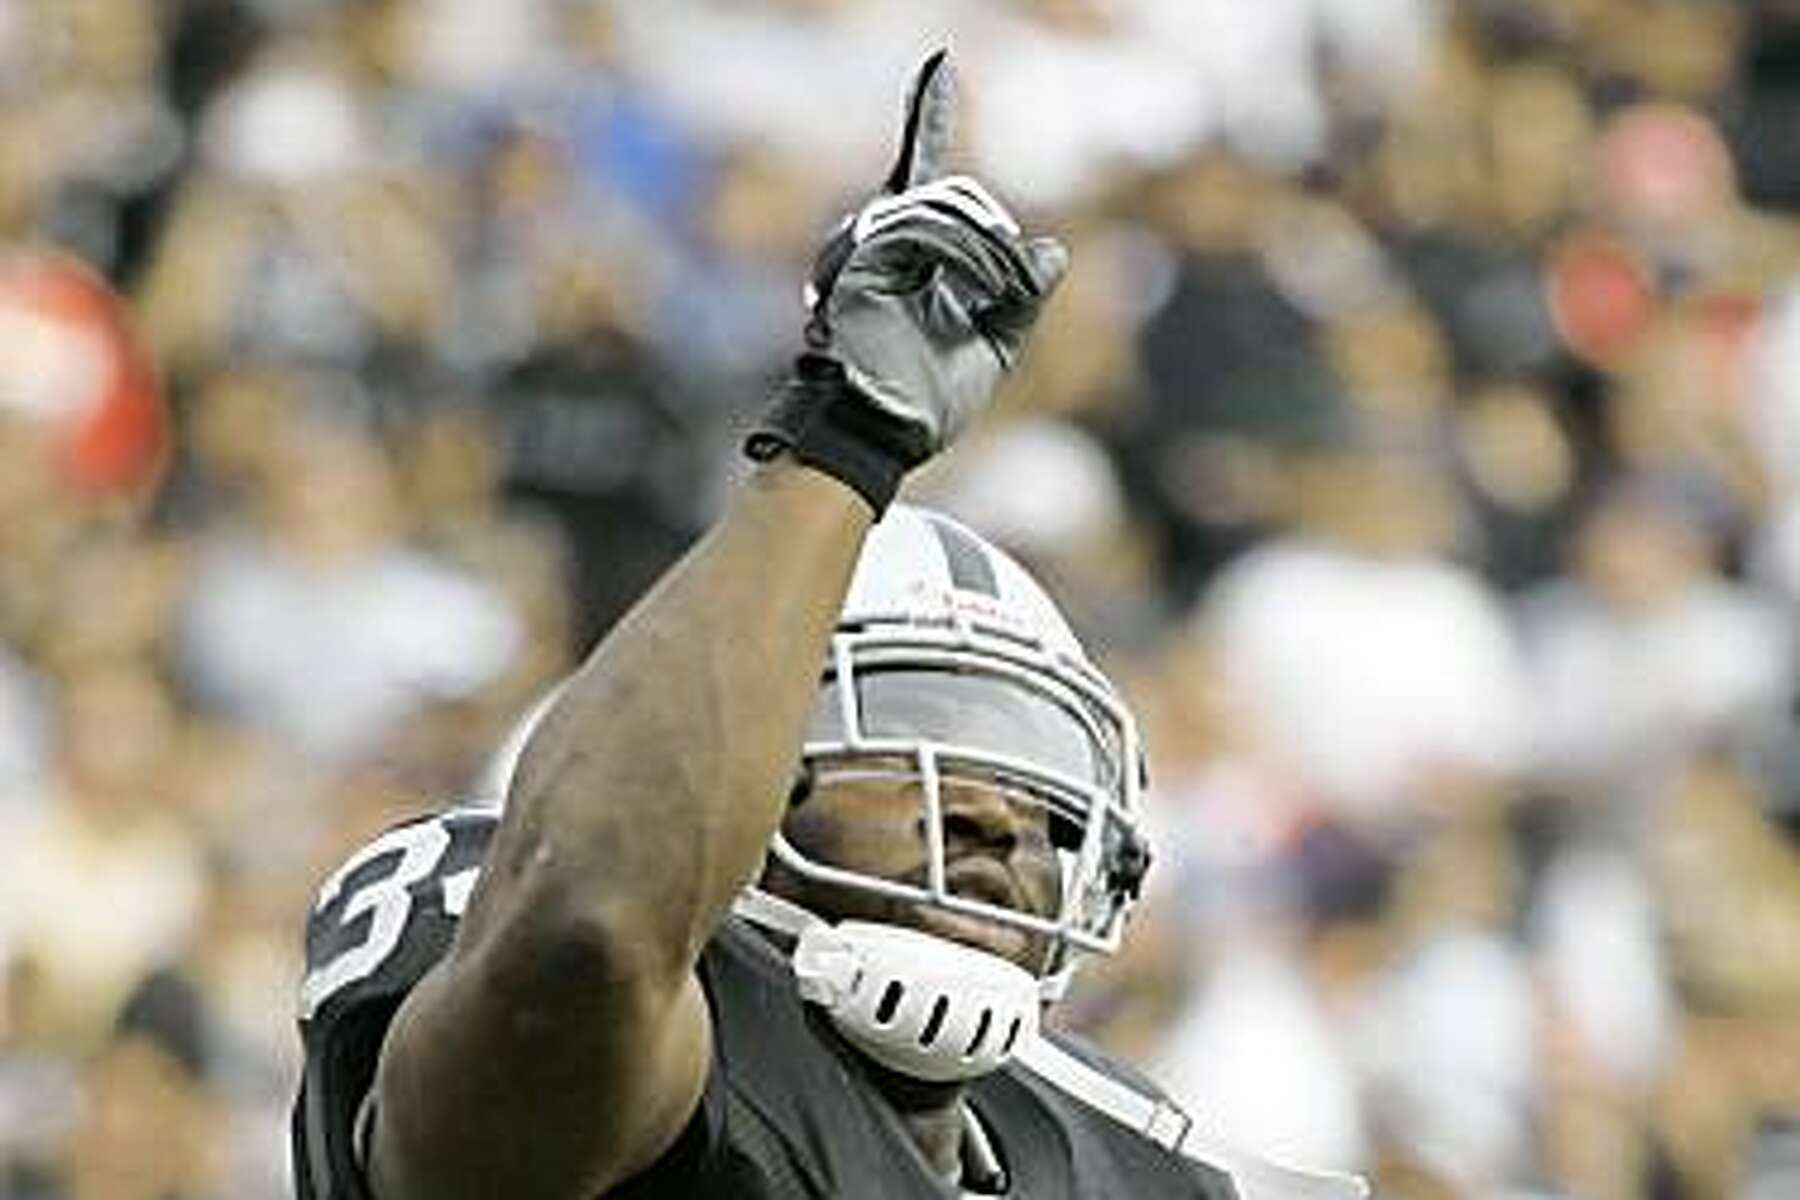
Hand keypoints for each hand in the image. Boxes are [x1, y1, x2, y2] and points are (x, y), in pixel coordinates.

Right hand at [804, 50, 1067, 453]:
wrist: (892, 433)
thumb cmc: (933, 398)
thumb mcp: (1000, 338)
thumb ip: (1023, 291)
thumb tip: (1052, 249)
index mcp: (913, 253)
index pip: (921, 168)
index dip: (926, 116)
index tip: (939, 63)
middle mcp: (883, 242)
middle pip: (950, 193)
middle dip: (992, 233)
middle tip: (1014, 286)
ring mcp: (865, 249)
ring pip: (940, 208)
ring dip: (985, 249)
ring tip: (998, 295)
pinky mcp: (856, 261)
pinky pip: (923, 229)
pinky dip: (966, 254)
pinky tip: (979, 290)